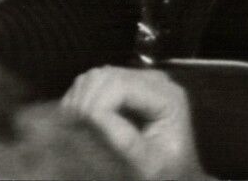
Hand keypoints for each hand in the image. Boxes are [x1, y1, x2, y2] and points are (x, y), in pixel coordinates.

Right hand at [63, 67, 205, 180]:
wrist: (174, 175)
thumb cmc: (166, 173)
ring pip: (96, 76)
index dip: (96, 104)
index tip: (81, 127)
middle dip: (85, 100)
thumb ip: (126, 141)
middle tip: (72, 127)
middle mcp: (155, 80)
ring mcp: (138, 80)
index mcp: (168, 97)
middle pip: (106, 76)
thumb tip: (93, 116)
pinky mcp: (125, 84)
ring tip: (75, 125)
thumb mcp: (150, 164)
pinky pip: (94, 81)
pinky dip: (80, 97)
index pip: (121, 86)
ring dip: (80, 98)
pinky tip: (78, 118)